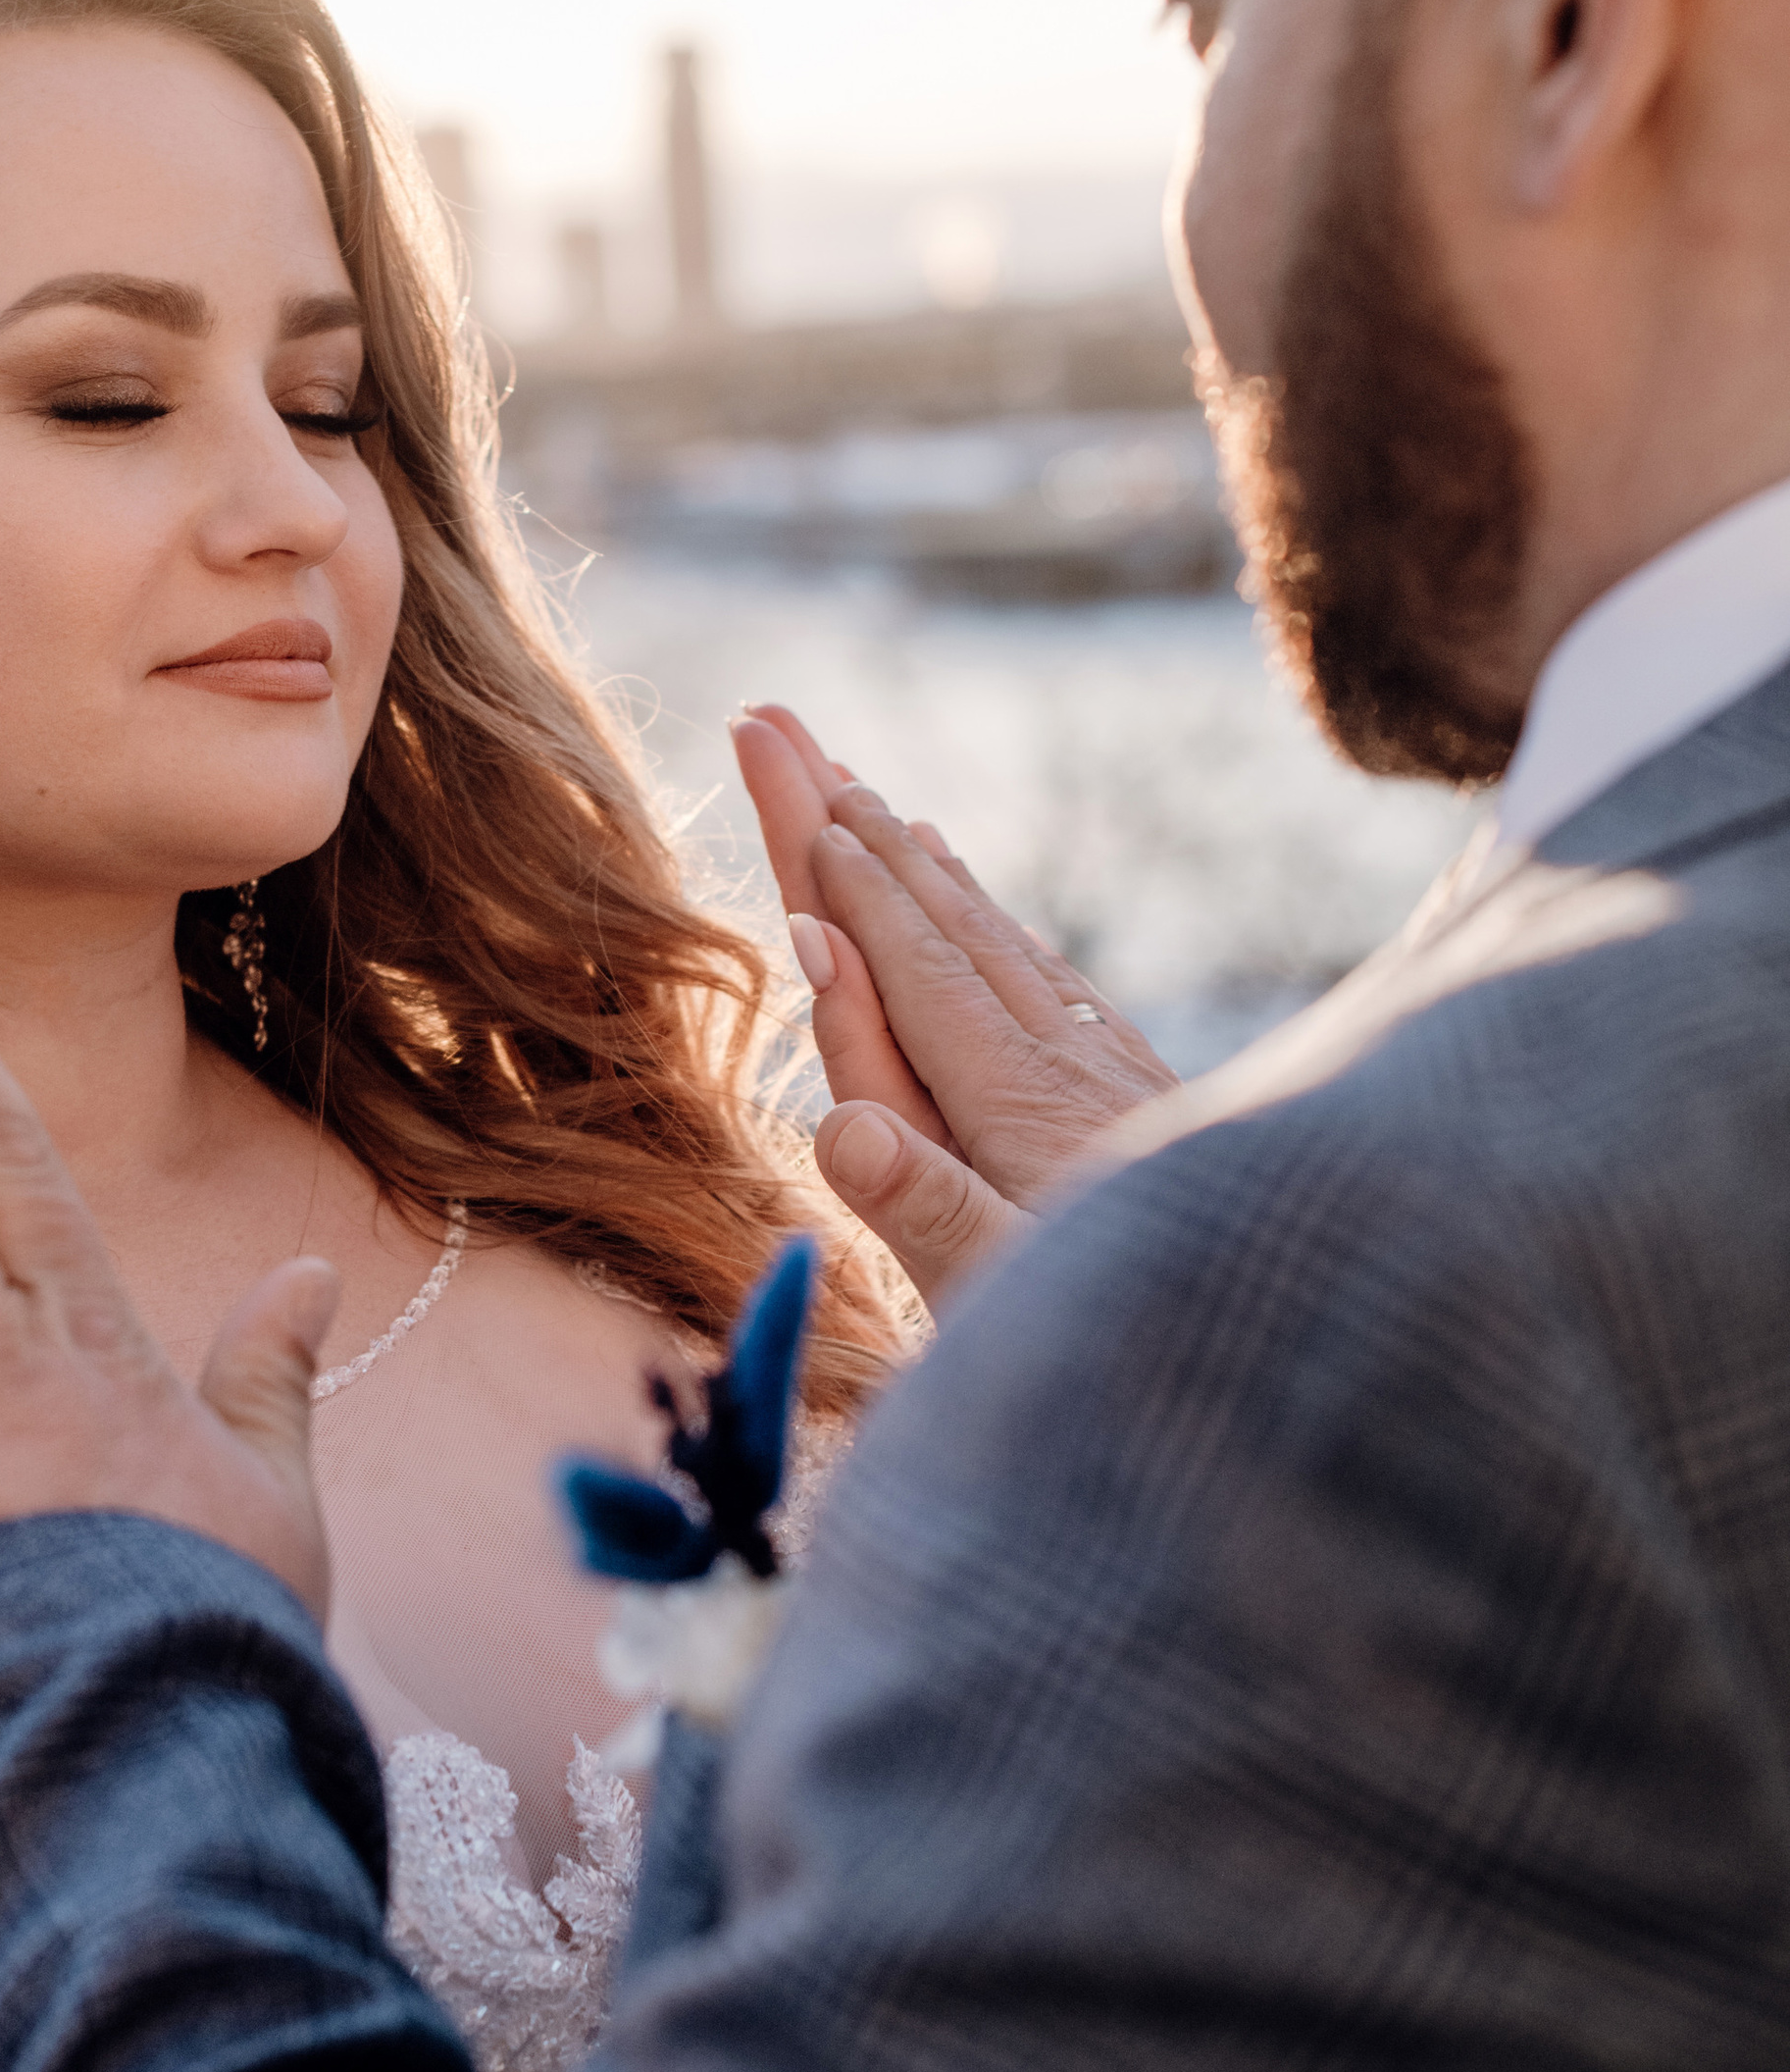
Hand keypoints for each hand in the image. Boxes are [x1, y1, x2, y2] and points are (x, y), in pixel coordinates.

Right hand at [732, 703, 1177, 1307]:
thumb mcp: (1006, 1298)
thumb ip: (925, 1208)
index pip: (907, 960)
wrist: (1287, 1338)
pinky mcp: (1140, 1100)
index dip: (838, 872)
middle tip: (788, 728)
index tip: (784, 775)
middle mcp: (1064, 1063)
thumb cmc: (1116, 1343)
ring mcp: (1108, 1073)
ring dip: (925, 869)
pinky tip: (993, 925)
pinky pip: (1052, 987)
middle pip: (943, 917)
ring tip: (874, 802)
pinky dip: (1002, 934)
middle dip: (858, 823)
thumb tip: (839, 1125)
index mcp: (1016, 1102)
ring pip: (999, 942)